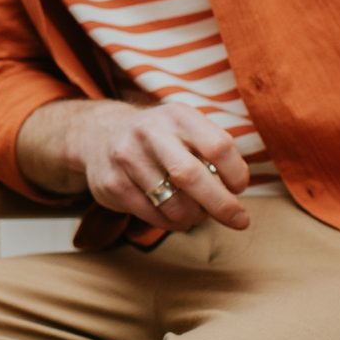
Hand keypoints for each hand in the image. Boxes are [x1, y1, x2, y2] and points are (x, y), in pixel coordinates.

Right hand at [67, 101, 249, 232]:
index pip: (218, 146)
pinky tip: (173, 215)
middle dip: (222, 205)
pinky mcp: (112, 184)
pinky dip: (172, 223)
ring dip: (195, 217)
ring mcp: (127, 158)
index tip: (238, 188)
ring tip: (196, 213)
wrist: (100, 135)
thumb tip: (236, 193)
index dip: (236, 173)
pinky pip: (153, 217)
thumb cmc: (160, 139)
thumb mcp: (185, 128)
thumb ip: (213, 151)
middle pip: (192, 176)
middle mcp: (149, 133)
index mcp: (177, 116)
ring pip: (174, 205)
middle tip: (239, 220)